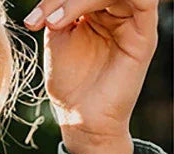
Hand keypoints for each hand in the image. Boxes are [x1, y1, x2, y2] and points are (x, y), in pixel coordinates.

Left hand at [22, 0, 157, 153]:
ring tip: (54, 22)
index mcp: (98, 10)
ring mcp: (132, 21)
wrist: (82, 120)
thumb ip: (58, 10)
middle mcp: (118, 11)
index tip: (32, 20)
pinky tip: (76, 15)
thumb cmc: (70, 86)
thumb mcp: (58, 39)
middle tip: (42, 19)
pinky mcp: (144, 33)